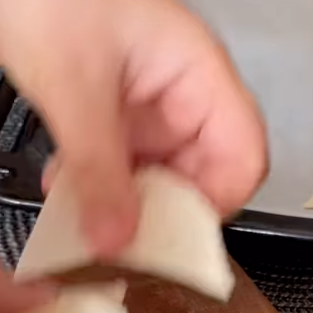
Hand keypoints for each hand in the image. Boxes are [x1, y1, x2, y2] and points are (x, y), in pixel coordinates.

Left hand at [0, 0, 266, 254]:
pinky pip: (119, 164)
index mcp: (197, 71)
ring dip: (125, 205)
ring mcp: (145, 100)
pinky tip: (70, 195)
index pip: (242, 157)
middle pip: (202, 175)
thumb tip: (119, 237)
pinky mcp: (111, 108)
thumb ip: (98, 171)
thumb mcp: (74, 87)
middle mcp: (179, 89)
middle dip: (165, 214)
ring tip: (92, 221)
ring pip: (157, 175)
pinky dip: (98, 187)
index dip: (217, 204)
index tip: (176, 237)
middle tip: (129, 241)